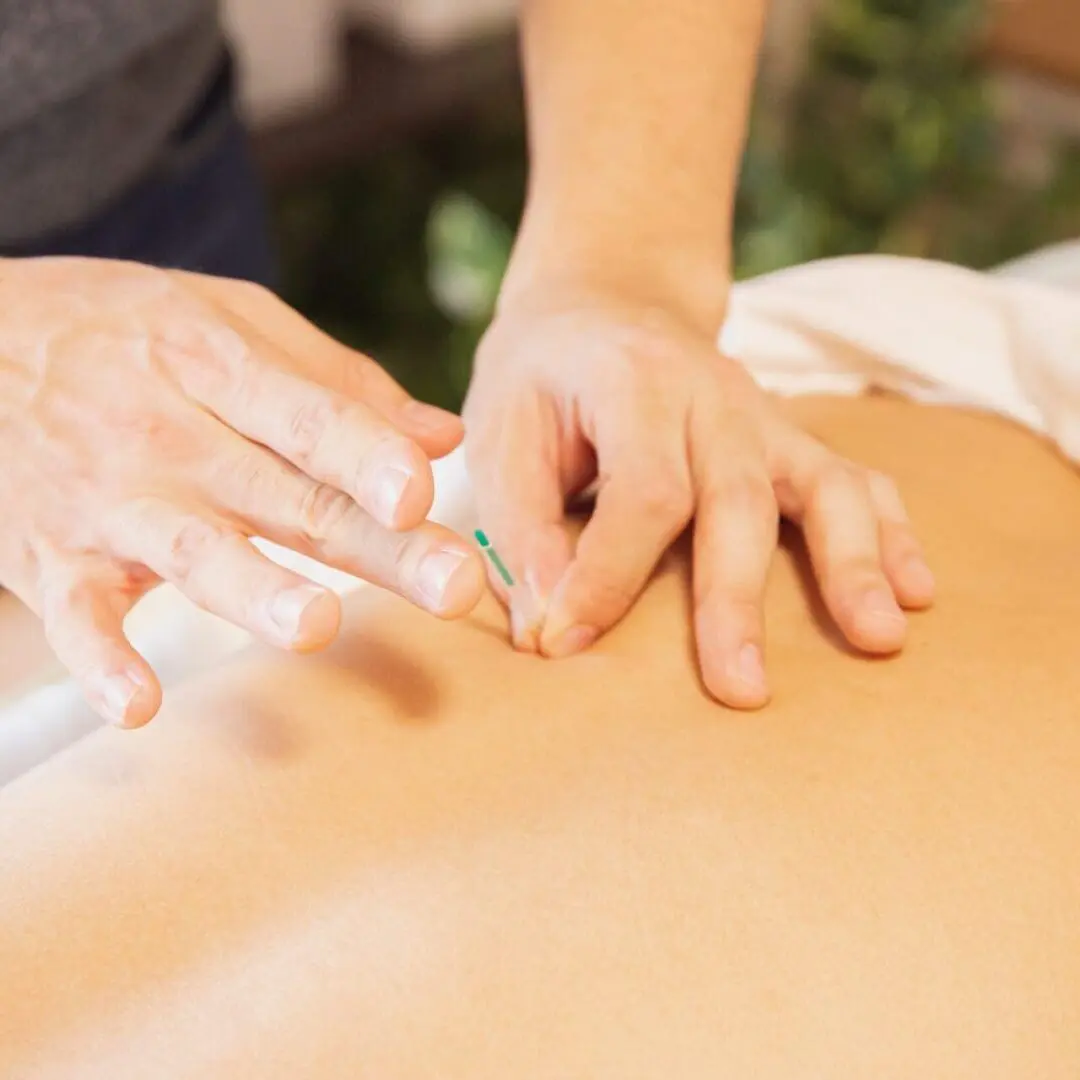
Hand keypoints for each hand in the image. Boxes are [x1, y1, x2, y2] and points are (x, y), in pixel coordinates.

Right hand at [0, 257, 484, 726]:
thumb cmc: (118, 330)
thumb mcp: (225, 320)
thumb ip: (338, 381)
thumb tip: (444, 437)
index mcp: (219, 368)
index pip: (309, 416)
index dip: (366, 452)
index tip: (422, 490)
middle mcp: (171, 435)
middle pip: (288, 497)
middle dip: (374, 544)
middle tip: (454, 585)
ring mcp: (109, 500)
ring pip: (192, 552)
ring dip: (252, 591)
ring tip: (314, 626)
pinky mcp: (51, 557)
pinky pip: (75, 616)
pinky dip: (98, 660)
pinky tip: (137, 705)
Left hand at [463, 292, 934, 707]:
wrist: (601, 304)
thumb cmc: (541, 378)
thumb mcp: (500, 433)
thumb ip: (520, 527)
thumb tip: (546, 626)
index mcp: (635, 382)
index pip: (642, 490)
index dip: (608, 575)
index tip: (566, 642)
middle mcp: (714, 395)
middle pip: (738, 499)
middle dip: (737, 599)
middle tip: (741, 690)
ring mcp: (764, 416)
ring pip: (824, 485)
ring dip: (853, 564)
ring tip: (880, 639)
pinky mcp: (789, 439)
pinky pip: (857, 480)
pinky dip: (890, 533)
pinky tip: (915, 590)